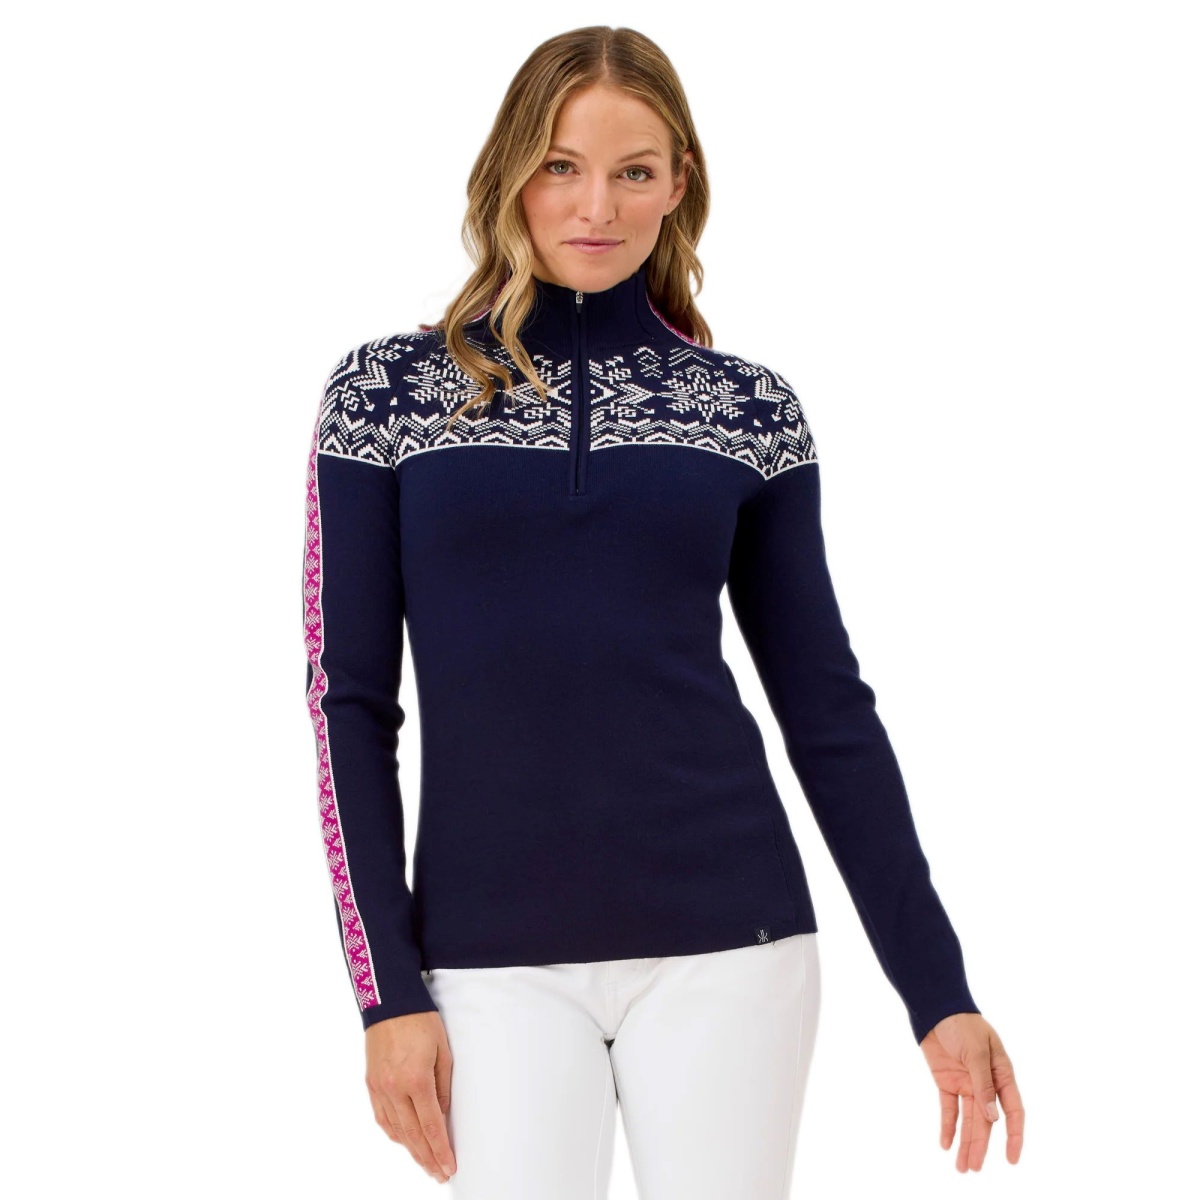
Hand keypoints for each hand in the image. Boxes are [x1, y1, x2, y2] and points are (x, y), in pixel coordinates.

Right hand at [365, 1011, 456, 1182]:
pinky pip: (382, 1117)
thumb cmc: (420, 1021)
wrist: (390, 1002)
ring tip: (425, 1162)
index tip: (448, 1167)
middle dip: (427, 1158)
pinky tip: (404, 1141)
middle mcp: (395, 1089)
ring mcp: (380, 1088)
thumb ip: (443, 1086)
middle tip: (438, 1173)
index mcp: (416, 1080)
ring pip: (395, 1130)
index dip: (440, 1150)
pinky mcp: (371, 1084)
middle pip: (412, 1135)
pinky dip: (394, 1133)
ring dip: (411, 1150)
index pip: (431, 1126)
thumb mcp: (443, 1050)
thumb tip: (442, 1113)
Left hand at [919, 1011, 1023, 1171]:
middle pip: (986, 1121)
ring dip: (965, 1142)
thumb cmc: (963, 1024)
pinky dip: (947, 1126)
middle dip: (980, 1145)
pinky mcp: (947, 1081)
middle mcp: (986, 1083)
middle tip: (974, 1169)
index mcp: (1002, 1075)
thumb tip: (992, 1118)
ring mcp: (966, 1083)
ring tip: (962, 1167)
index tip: (1012, 1159)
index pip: (1012, 1111)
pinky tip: (946, 1144)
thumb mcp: (976, 1051)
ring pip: (968, 1119)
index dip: (1014, 1136)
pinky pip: (948, 1108)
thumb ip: (983, 1084)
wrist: (936, 1007)